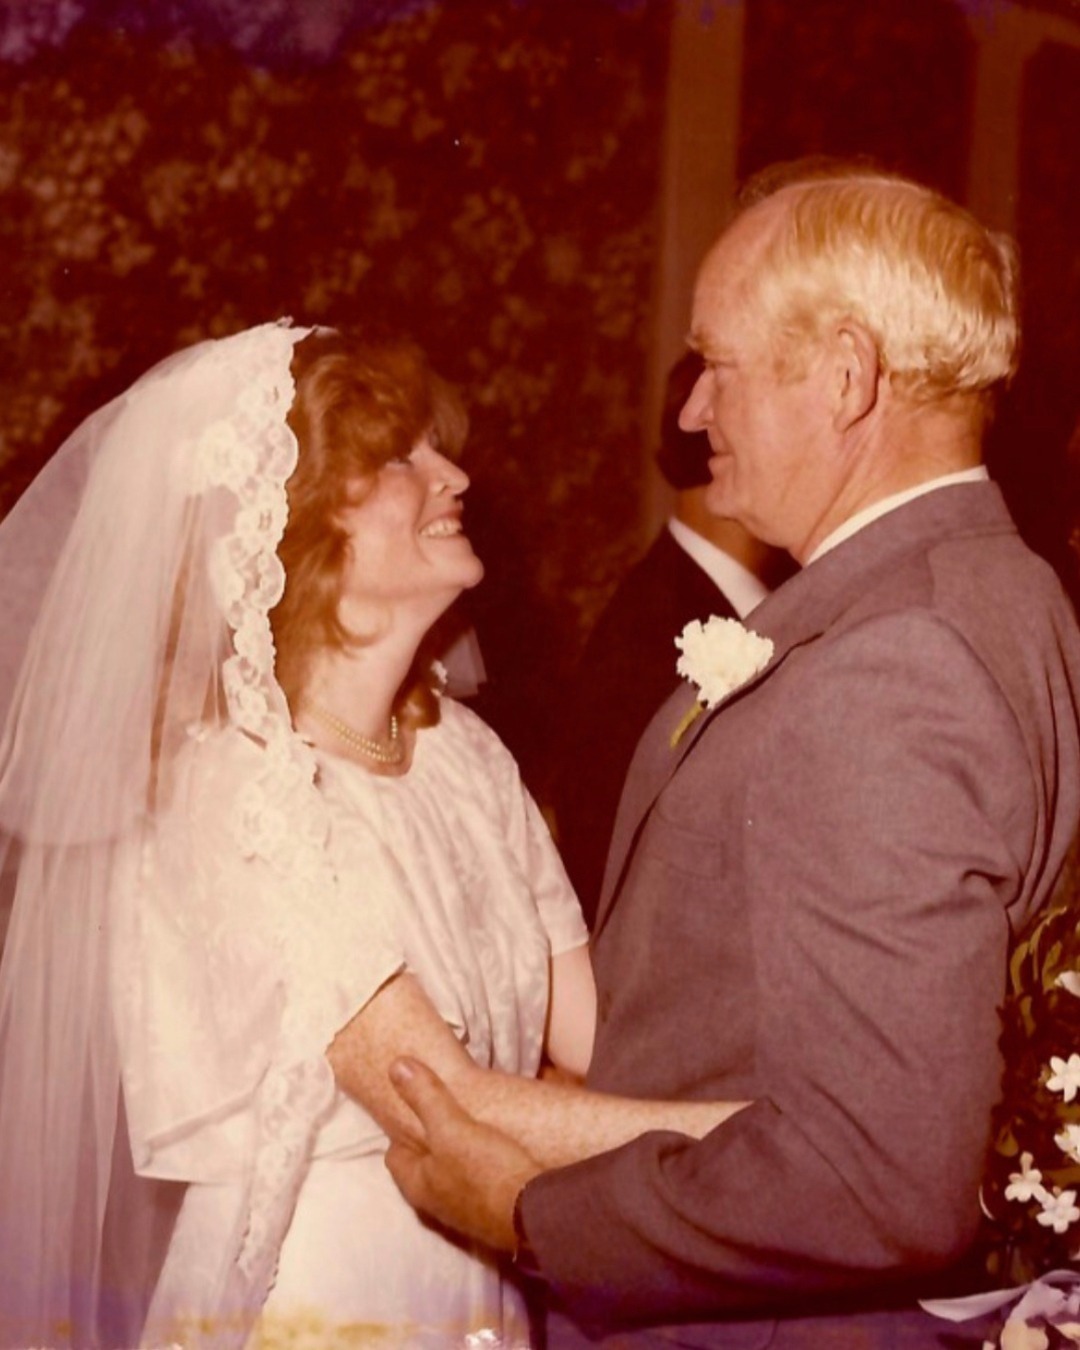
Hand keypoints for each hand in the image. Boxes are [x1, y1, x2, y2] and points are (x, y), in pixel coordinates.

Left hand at [384, 1056, 543, 1251]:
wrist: (534, 1215)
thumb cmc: (485, 1171)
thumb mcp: (452, 1128)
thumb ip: (425, 1098)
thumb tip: (395, 1065)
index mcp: (416, 1185)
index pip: (394, 1155)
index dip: (399, 1130)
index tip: (411, 1109)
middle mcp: (434, 1204)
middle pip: (422, 1167)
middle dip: (428, 1144)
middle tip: (440, 1115)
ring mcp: (463, 1213)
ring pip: (449, 1178)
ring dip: (454, 1158)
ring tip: (466, 1131)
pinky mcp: (490, 1215)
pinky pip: (475, 1186)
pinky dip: (477, 1170)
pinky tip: (493, 1156)